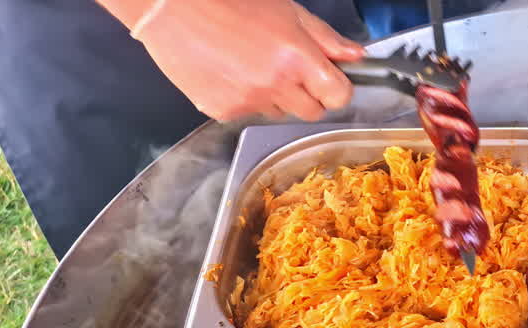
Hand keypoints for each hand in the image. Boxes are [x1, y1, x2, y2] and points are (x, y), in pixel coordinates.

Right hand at [112, 0, 364, 121]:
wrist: (171, 7)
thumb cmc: (229, 2)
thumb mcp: (287, 11)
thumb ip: (325, 38)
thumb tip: (356, 56)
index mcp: (298, 58)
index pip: (339, 96)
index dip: (336, 89)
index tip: (328, 80)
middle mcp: (277, 85)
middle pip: (313, 112)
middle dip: (308, 95)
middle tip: (288, 71)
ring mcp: (250, 102)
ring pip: (280, 114)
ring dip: (276, 97)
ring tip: (252, 66)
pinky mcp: (224, 112)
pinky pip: (248, 115)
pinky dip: (245, 99)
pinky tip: (230, 73)